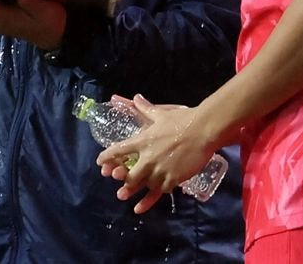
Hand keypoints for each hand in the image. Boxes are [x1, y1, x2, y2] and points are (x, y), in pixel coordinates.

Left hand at [96, 96, 216, 213]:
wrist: (202, 131)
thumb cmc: (181, 120)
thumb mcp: (160, 114)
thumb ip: (145, 108)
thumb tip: (136, 98)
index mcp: (142, 141)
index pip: (118, 151)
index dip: (107, 157)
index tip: (100, 163)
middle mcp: (148, 158)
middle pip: (129, 175)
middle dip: (123, 181)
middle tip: (119, 188)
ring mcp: (160, 170)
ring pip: (144, 186)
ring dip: (135, 193)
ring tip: (127, 200)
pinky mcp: (173, 179)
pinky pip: (160, 192)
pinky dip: (153, 198)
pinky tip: (144, 206)